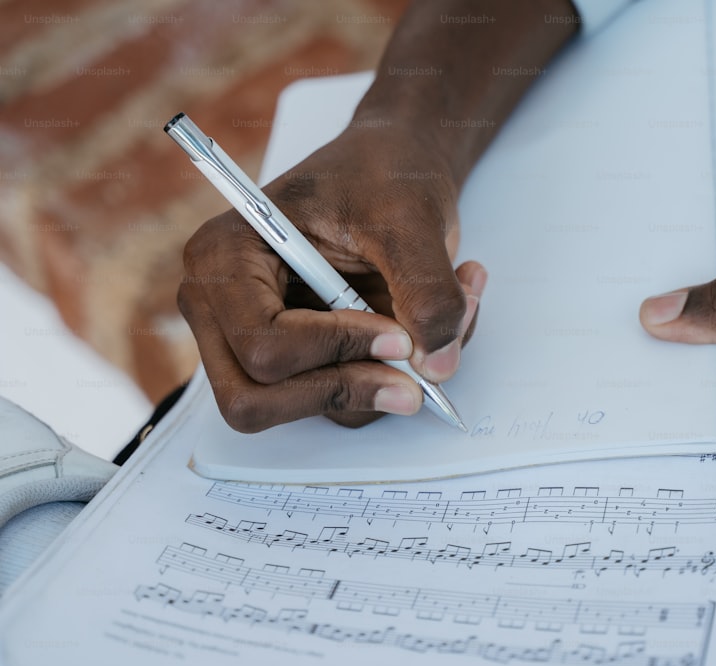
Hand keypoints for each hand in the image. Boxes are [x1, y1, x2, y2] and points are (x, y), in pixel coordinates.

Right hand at [179, 123, 484, 432]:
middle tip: (418, 374)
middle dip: (346, 391)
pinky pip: (344, 401)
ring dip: (387, 381)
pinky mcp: (303, 361)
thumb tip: (436, 367)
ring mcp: (258, 342)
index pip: (262, 345)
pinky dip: (397, 376)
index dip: (337, 350)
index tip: (400, 335)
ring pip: (310, 409)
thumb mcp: (411, 219)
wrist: (398, 166)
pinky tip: (437, 325)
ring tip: (451, 314)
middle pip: (255, 402)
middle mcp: (224, 309)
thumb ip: (428, 291)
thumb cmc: (385, 174)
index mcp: (223, 259)